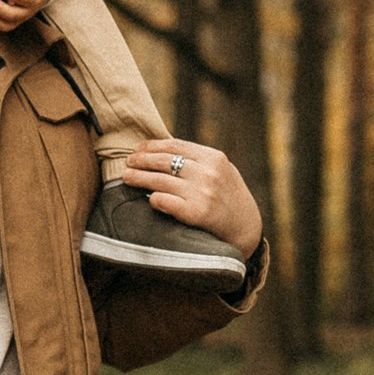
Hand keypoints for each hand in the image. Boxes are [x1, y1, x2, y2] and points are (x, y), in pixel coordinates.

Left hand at [121, 139, 263, 257]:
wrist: (246, 229)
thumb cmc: (229, 197)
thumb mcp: (221, 171)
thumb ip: (198, 160)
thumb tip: (162, 148)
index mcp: (214, 158)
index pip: (174, 145)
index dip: (151, 146)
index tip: (137, 149)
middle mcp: (208, 173)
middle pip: (164, 161)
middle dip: (141, 160)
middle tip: (128, 162)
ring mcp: (202, 193)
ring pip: (160, 180)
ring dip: (139, 178)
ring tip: (127, 178)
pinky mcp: (196, 214)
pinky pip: (165, 201)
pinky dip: (153, 198)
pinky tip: (148, 198)